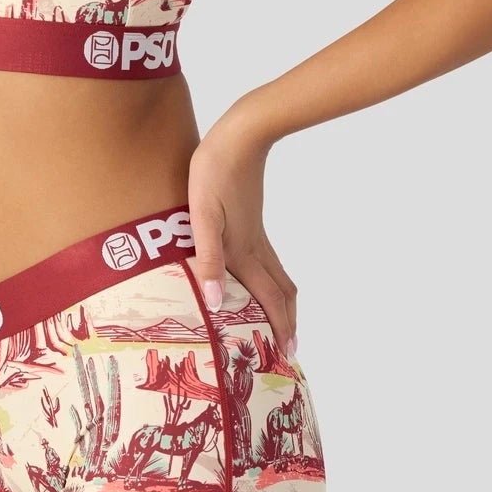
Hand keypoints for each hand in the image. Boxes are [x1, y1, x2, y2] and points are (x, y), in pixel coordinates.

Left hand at [187, 106, 298, 362]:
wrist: (240, 135)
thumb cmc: (215, 172)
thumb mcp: (202, 215)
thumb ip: (209, 258)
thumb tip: (217, 302)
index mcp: (244, 251)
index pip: (268, 299)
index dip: (279, 328)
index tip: (288, 355)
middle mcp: (255, 246)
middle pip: (281, 291)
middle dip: (287, 322)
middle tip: (289, 347)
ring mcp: (255, 232)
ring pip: (277, 275)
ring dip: (281, 302)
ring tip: (280, 320)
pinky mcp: (251, 220)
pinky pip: (267, 261)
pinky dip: (270, 281)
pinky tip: (256, 278)